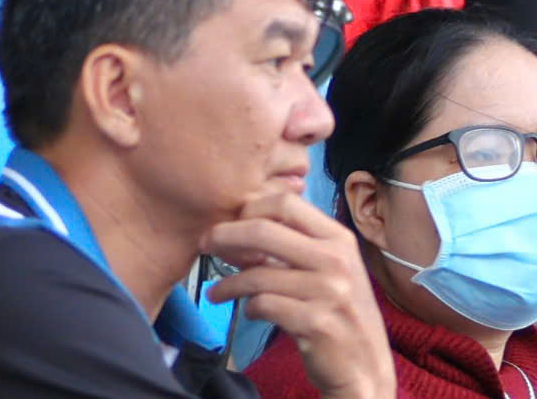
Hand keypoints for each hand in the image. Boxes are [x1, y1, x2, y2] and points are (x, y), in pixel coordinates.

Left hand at [204, 192, 394, 398]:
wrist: (365, 367)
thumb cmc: (338, 312)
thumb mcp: (326, 270)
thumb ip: (290, 244)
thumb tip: (235, 223)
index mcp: (339, 239)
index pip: (284, 203)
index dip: (248, 208)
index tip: (229, 223)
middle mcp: (337, 261)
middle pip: (262, 230)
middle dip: (223, 235)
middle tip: (204, 245)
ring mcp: (330, 292)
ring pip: (256, 274)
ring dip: (227, 284)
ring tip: (216, 292)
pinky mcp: (317, 323)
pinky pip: (263, 304)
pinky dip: (248, 308)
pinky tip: (250, 312)